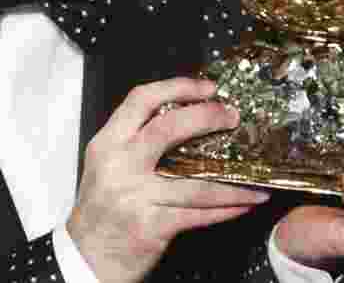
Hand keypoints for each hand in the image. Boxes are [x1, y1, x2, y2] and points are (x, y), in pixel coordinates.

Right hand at [67, 77, 271, 282]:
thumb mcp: (106, 165)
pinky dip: (226, 209)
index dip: (177, 87)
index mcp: (108, 143)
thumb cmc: (101, 209)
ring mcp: (135, 196)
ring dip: (233, 181)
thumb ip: (135, 141)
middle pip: (168, 129)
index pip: (141, 100)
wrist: (86, 257)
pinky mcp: (151, 226)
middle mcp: (120, 164)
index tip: (207, 88)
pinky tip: (243, 204)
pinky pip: (198, 214)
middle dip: (207, 117)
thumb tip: (187, 120)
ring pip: (195, 181)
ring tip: (257, 178)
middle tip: (232, 116)